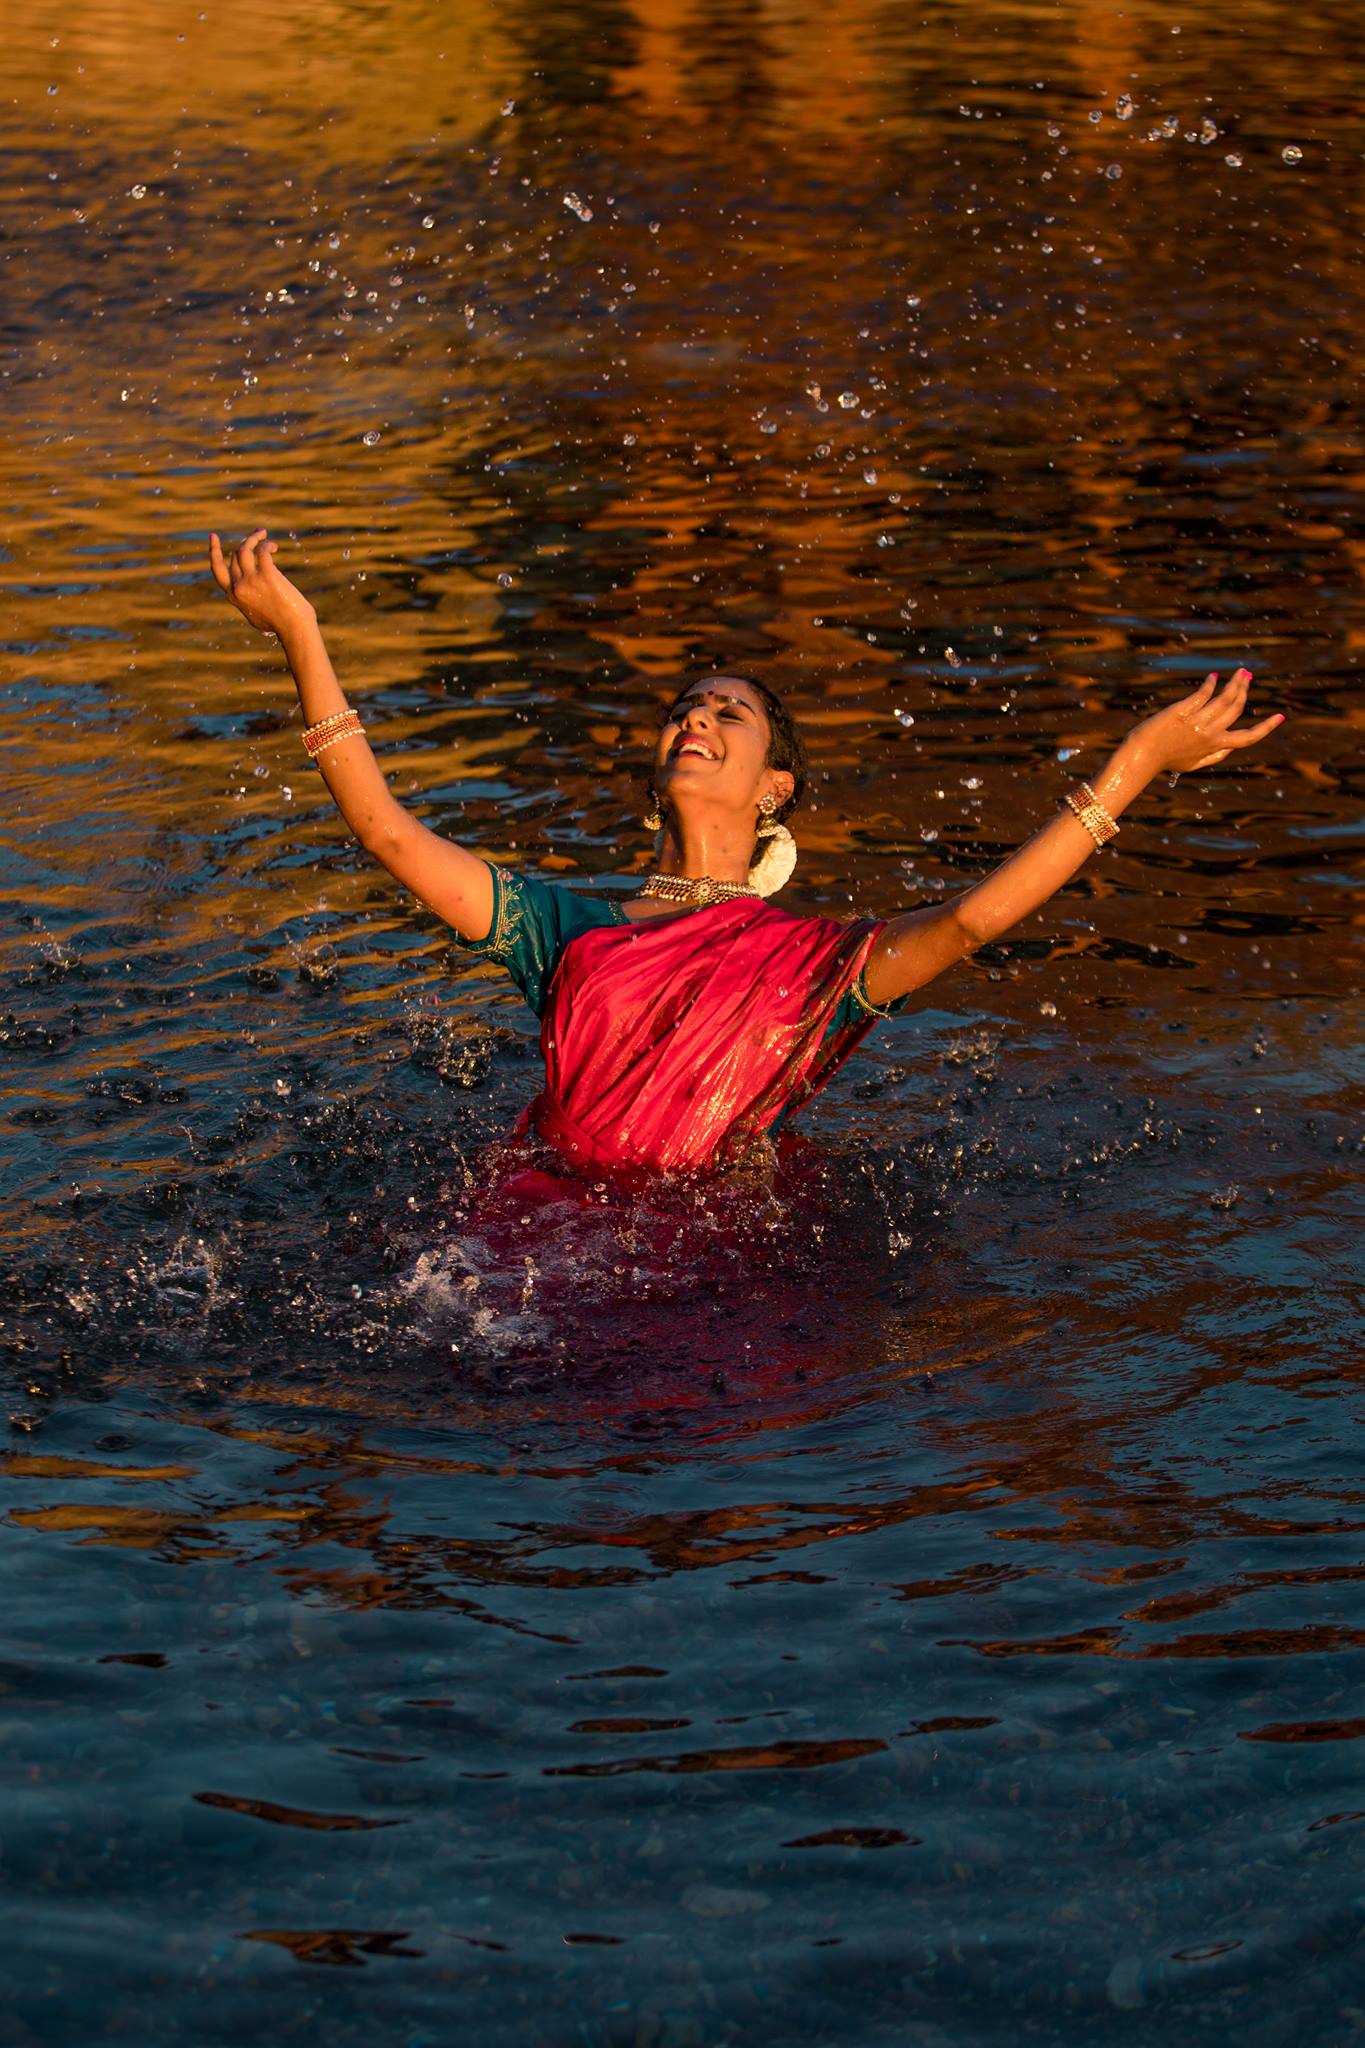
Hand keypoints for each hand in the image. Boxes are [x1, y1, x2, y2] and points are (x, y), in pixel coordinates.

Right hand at [208, 527, 316, 639]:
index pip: (217, 569)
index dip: (214, 552)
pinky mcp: (267, 575)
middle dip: (245, 543)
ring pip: (244, 548)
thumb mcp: (255, 615)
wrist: (294, 629)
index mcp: (233, 596)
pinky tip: (273, 546)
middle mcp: (239, 587)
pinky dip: (266, 544)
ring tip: (263, 533)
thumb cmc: (280, 624)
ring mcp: (252, 581)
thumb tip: (247, 594)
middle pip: (235, 556)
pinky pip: (262, 551)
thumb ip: (247, 602)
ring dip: (253, 537)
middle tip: (257, 536)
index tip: (213, 537)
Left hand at [1128, 669, 1282, 775]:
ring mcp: (1197, 721)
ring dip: (1236, 683)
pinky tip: (1213, 677)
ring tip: (1241, 672)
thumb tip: (1232, 746)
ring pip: (1225, 698)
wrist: (1142, 756)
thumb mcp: (1195, 765)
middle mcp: (1210, 734)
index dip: (1267, 727)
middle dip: (1245, 691)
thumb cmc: (1167, 761)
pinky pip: (1203, 694)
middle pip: (1237, 709)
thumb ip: (1216, 756)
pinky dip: (1210, 684)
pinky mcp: (1183, 710)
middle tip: (1248, 677)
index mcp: (1216, 747)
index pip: (1248, 738)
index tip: (1280, 716)